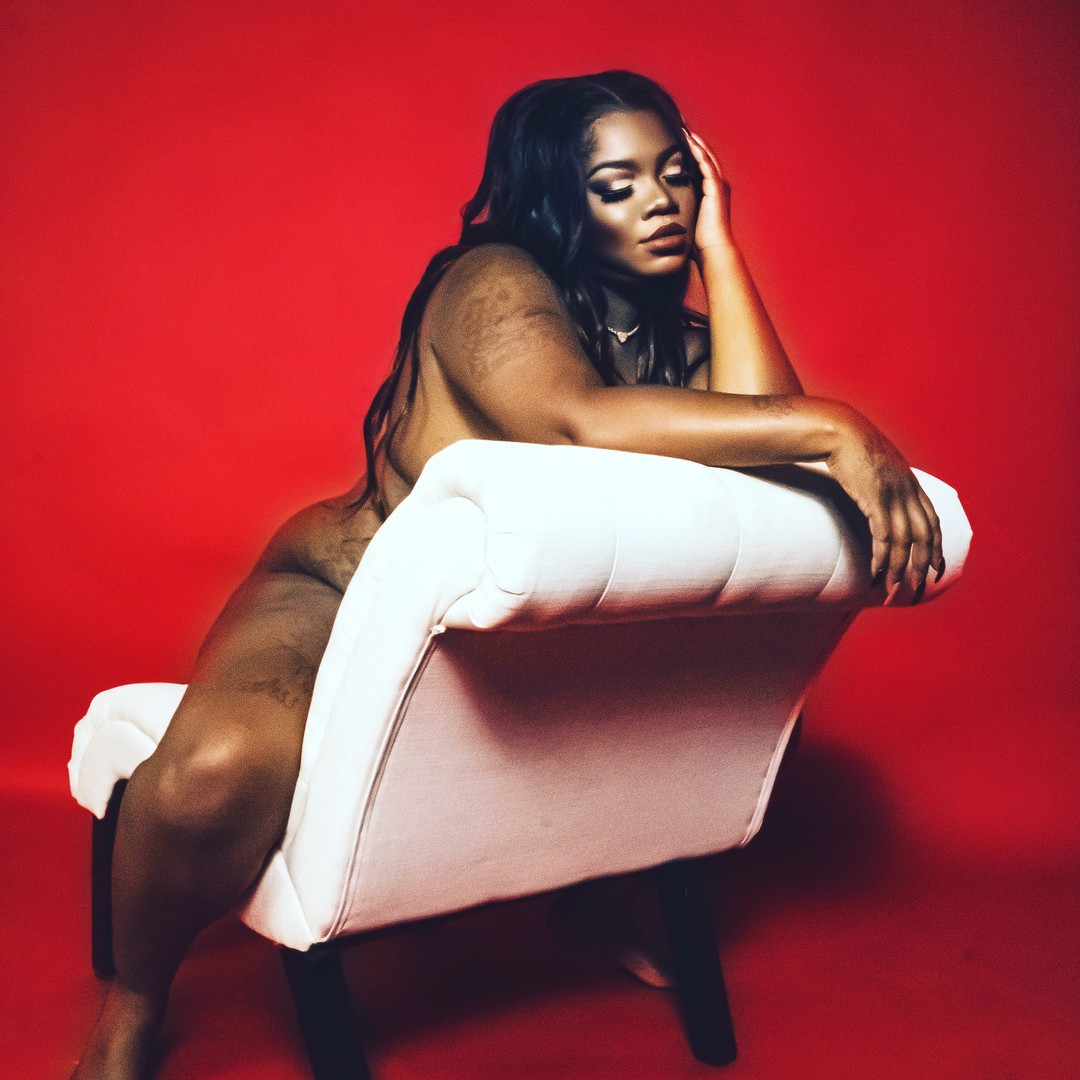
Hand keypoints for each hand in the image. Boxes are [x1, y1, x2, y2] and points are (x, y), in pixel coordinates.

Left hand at [683, 128, 733, 259]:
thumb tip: (658, 212)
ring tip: (683, 126)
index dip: (690, 150)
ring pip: (706, 155)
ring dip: (695, 140)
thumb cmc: (699, 241)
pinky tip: (689, 140)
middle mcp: (716, 185)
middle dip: (693, 140)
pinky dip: (698, 151)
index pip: (699, 165)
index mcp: (710, 191)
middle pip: (704, 155)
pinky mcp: (716, 188)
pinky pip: (707, 164)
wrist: (712, 250)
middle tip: (680, 123)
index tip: (677, 138)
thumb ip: (677, 209)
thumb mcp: (686, 219)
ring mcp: (718, 185)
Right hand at [827, 413, 944, 601]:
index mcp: (912, 484)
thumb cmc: (853, 446)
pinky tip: (877, 571)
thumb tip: (879, 494)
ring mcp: (892, 495)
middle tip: (916, 587)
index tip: (936, 567)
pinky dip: (882, 556)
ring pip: (904, 540)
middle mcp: (908, 491)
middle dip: (921, 565)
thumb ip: (885, 481)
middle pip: (924, 536)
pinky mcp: (873, 498)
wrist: (840, 430)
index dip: (937, 546)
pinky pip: (882, 534)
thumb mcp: (878, 464)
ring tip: (893, 588)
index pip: (933, 522)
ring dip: (900, 568)